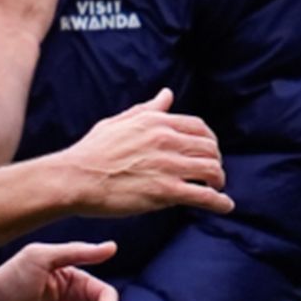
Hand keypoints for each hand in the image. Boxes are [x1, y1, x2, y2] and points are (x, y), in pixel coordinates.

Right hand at [66, 89, 232, 216]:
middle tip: (213, 173)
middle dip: (215, 161)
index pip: (199, 127)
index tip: (209, 151)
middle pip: (210, 149)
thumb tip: (167, 94)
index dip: (209, 141)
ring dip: (219, 181)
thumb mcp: (120, 121)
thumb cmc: (93, 151)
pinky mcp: (166, 192)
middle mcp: (167, 140)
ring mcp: (168, 166)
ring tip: (217, 190)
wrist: (76, 178)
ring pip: (212, 170)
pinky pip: (204, 196)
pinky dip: (219, 202)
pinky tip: (225, 206)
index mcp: (157, 122)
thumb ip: (148, 109)